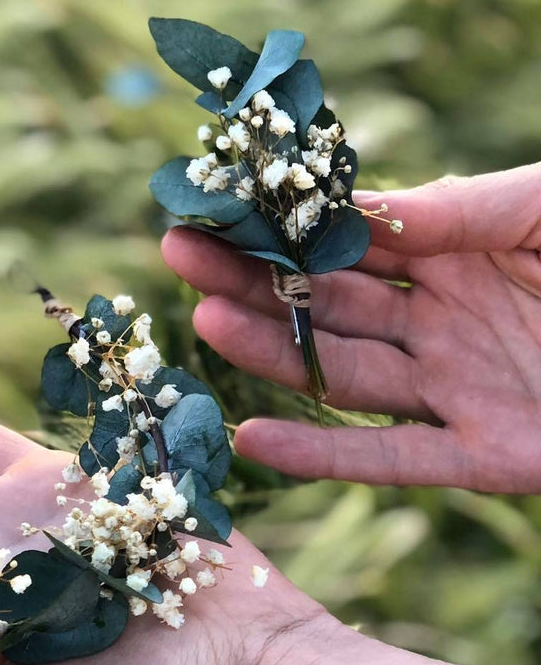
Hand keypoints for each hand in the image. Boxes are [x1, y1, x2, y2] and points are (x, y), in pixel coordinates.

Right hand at [163, 165, 540, 492]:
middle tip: (178, 251)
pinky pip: (392, 458)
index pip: (350, 242)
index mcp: (456, 257)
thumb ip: (466, 207)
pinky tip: (251, 439)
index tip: (216, 206)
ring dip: (271, 353)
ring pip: (342, 376)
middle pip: (327, 306)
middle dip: (250, 280)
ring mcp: (457, 392)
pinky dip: (320, 455)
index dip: (282, 225)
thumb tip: (357, 207)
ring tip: (206, 320)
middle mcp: (441, 326)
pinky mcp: (487, 456)